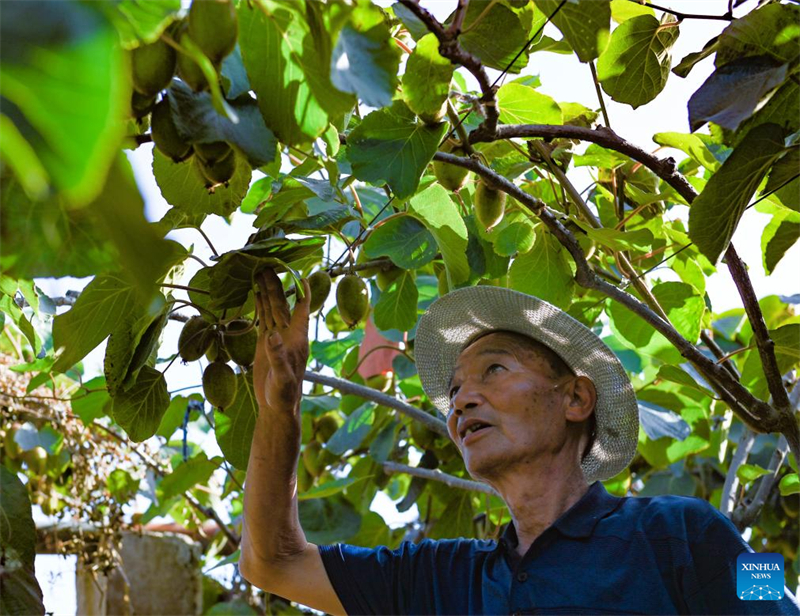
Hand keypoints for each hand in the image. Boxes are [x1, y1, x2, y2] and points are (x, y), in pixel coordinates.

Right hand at [253, 268, 310, 411]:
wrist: (277, 407)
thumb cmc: (285, 394)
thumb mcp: (283, 377)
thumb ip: (278, 356)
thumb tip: (273, 335)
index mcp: (298, 338)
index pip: (303, 309)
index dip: (303, 291)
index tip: (301, 272)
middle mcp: (289, 333)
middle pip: (283, 303)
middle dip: (277, 284)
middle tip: (267, 263)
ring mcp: (277, 336)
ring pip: (272, 308)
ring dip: (267, 290)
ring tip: (259, 270)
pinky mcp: (265, 343)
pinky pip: (263, 318)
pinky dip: (259, 304)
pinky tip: (256, 292)